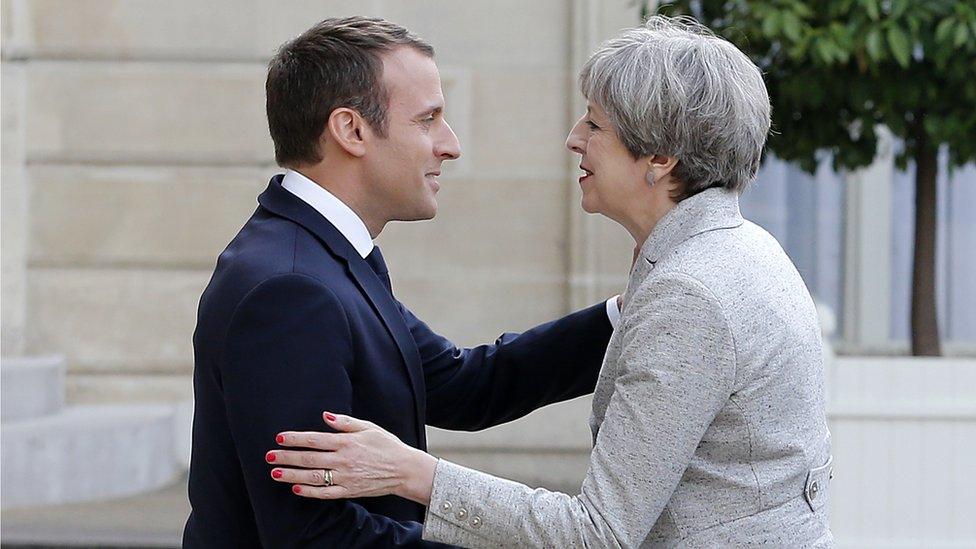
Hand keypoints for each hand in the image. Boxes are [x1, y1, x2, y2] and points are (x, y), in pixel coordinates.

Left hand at [266, 412, 436, 504]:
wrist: (405, 469)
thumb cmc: (387, 446)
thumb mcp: (369, 427)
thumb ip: (345, 422)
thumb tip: (325, 415)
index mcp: (347, 442)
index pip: (315, 439)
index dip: (295, 439)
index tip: (280, 438)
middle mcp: (344, 460)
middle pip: (309, 459)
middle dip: (286, 457)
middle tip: (269, 456)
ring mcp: (346, 477)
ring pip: (313, 477)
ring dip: (292, 475)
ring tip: (275, 473)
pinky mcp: (350, 491)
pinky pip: (326, 493)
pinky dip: (310, 492)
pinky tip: (296, 488)